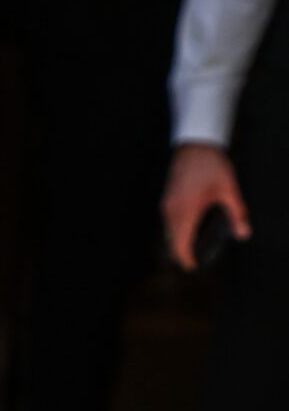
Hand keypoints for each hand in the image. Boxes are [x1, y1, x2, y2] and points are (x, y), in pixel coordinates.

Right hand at [163, 143, 250, 269]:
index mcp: (187, 212)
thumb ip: (236, 213)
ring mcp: (166, 206)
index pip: (180, 246)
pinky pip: (167, 222)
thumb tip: (244, 234)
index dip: (185, 260)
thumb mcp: (229, 189)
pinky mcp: (165, 200)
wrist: (195, 143)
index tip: (193, 267)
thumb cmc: (211, 165)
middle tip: (193, 259)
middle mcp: (172, 212)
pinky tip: (187, 227)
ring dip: (177, 242)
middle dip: (181, 254)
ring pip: (167, 233)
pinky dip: (175, 230)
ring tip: (190, 246)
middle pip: (171, 243)